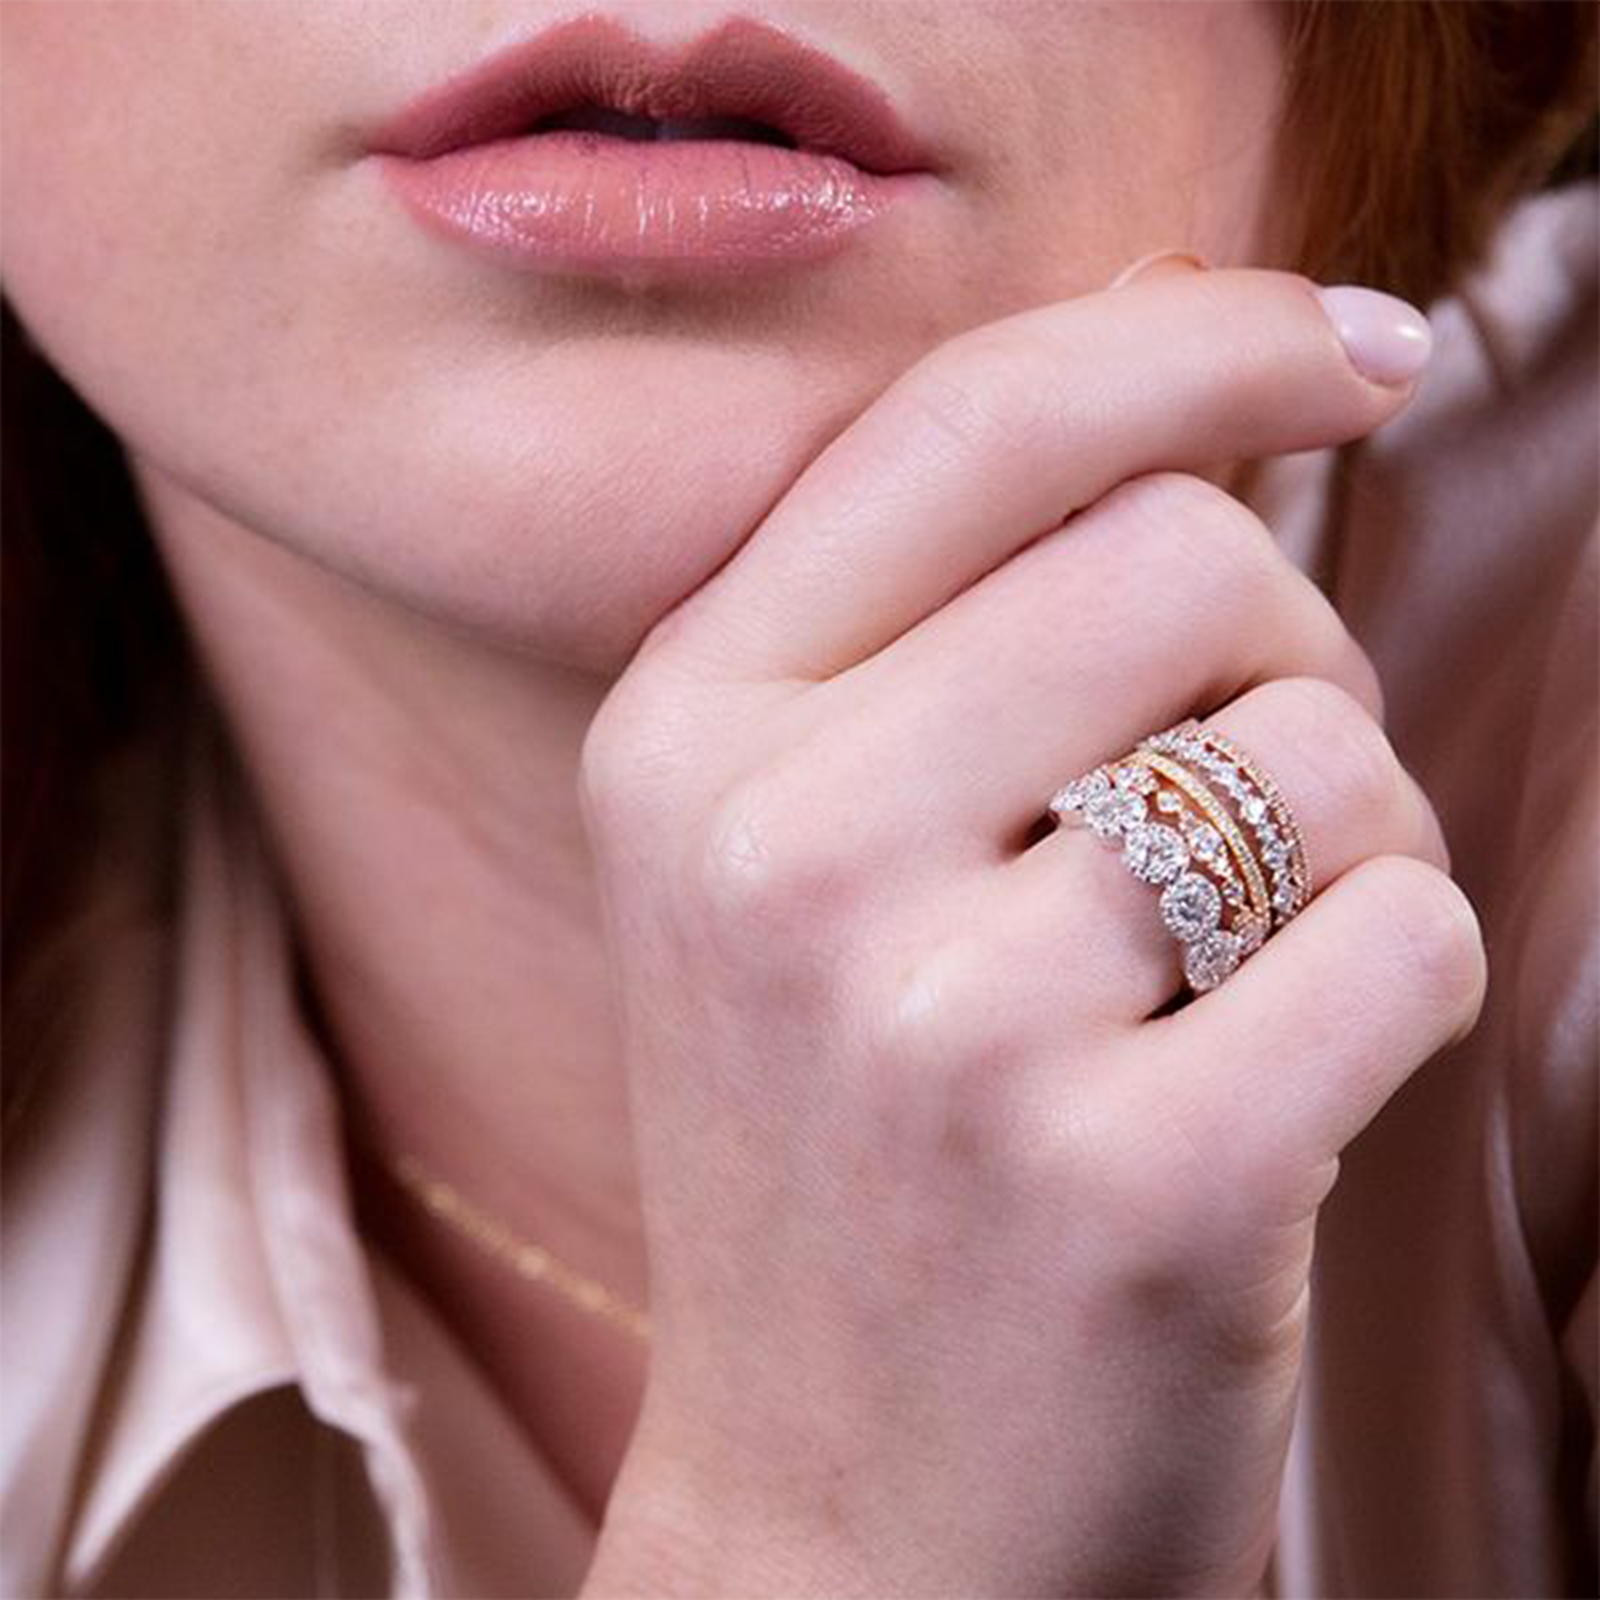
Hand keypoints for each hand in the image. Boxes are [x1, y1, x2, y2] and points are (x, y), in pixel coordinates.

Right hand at [577, 268, 1486, 1596]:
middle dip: (1277, 641)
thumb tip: (1189, 355)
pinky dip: (1395, 978)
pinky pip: (1401, 932)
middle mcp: (776, 854)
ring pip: (1318, 745)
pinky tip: (1273, 1076)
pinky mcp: (1128, 1185)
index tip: (1353, 343)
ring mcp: (942, 1026)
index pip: (973, 423)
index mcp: (680, 738)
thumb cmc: (843, 1150)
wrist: (843, 1521)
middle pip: (1180, 554)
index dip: (1194, 336)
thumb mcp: (783, 858)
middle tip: (1236, 786)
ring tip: (1225, 961)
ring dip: (1340, 834)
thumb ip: (941, 608)